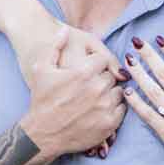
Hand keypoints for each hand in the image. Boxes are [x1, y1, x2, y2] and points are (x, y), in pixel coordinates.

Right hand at [21, 27, 125, 160]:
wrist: (42, 134)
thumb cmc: (41, 100)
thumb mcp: (41, 69)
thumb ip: (54, 46)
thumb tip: (64, 30)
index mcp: (83, 71)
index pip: (103, 60)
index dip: (96, 64)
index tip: (88, 71)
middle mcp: (97, 88)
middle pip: (112, 76)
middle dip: (103, 79)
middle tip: (91, 86)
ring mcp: (104, 107)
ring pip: (119, 92)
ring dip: (110, 93)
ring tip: (96, 98)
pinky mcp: (109, 124)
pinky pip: (122, 110)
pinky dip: (115, 108)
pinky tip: (102, 109)